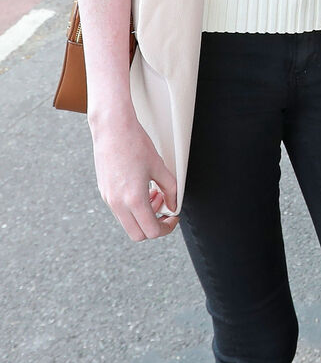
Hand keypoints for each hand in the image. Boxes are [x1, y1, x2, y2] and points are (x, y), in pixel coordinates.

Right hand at [90, 110, 178, 240]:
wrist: (112, 129)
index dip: (166, 227)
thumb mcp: (159, 166)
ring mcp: (108, 199)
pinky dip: (133, 207)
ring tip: (154, 193)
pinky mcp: (104, 192)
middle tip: (164, 208)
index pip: (151, 231)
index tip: (173, 217)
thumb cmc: (135, 143)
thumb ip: (170, 189)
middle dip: (154, 225)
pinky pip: (120, 210)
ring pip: (128, 223)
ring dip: (143, 214)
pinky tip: (142, 187)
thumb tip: (174, 205)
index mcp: (134, 199)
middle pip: (138, 234)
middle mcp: (118, 203)